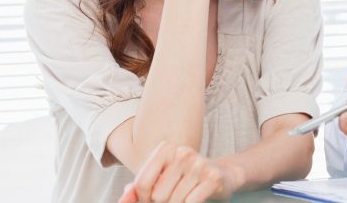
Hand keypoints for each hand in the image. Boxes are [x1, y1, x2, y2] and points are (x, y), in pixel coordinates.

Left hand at [118, 141, 241, 202]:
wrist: (222, 175)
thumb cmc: (185, 179)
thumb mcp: (160, 179)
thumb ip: (138, 189)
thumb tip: (124, 197)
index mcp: (165, 148)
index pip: (141, 183)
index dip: (143, 199)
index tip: (151, 199)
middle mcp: (182, 152)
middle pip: (157, 195)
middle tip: (175, 195)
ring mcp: (199, 164)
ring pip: (173, 201)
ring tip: (187, 195)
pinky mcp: (212, 177)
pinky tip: (197, 197)